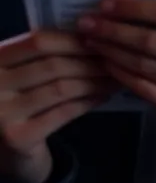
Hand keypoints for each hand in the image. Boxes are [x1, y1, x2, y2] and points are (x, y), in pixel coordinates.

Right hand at [0, 31, 114, 182]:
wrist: (2, 149)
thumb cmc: (18, 100)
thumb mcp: (21, 71)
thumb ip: (44, 54)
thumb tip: (94, 33)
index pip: (39, 41)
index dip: (74, 39)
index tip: (102, 39)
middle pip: (54, 65)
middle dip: (91, 62)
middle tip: (117, 60)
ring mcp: (2, 113)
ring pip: (62, 88)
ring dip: (95, 81)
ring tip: (115, 78)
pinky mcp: (18, 138)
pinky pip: (63, 112)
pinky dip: (88, 102)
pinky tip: (103, 96)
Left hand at [78, 0, 155, 159]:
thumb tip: (138, 8)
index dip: (135, 8)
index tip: (107, 4)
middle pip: (152, 40)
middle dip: (114, 30)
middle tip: (88, 23)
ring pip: (144, 65)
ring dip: (112, 51)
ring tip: (92, 42)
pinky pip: (144, 89)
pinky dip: (122, 75)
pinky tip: (107, 65)